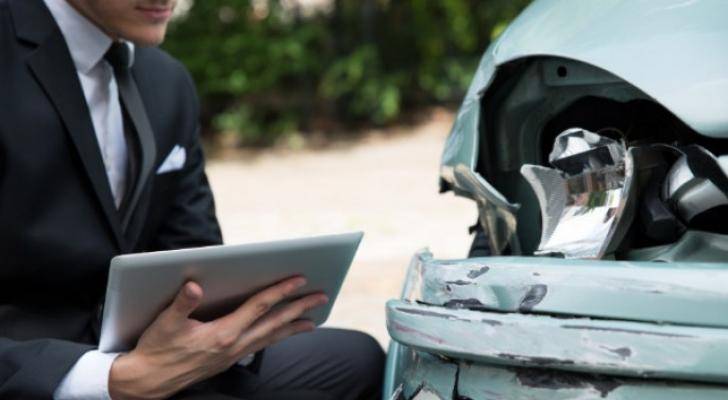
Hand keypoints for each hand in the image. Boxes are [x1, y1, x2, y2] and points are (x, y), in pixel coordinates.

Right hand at [108, 277, 327, 399]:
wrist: (147, 382)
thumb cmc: (155, 350)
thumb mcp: (165, 324)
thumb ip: (182, 304)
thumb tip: (194, 285)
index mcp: (222, 334)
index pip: (259, 307)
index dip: (280, 291)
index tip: (299, 280)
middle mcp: (233, 346)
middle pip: (274, 323)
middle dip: (299, 309)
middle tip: (321, 297)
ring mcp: (233, 355)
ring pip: (270, 337)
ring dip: (293, 326)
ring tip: (312, 319)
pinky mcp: (228, 360)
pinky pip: (260, 346)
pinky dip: (276, 337)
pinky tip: (281, 333)